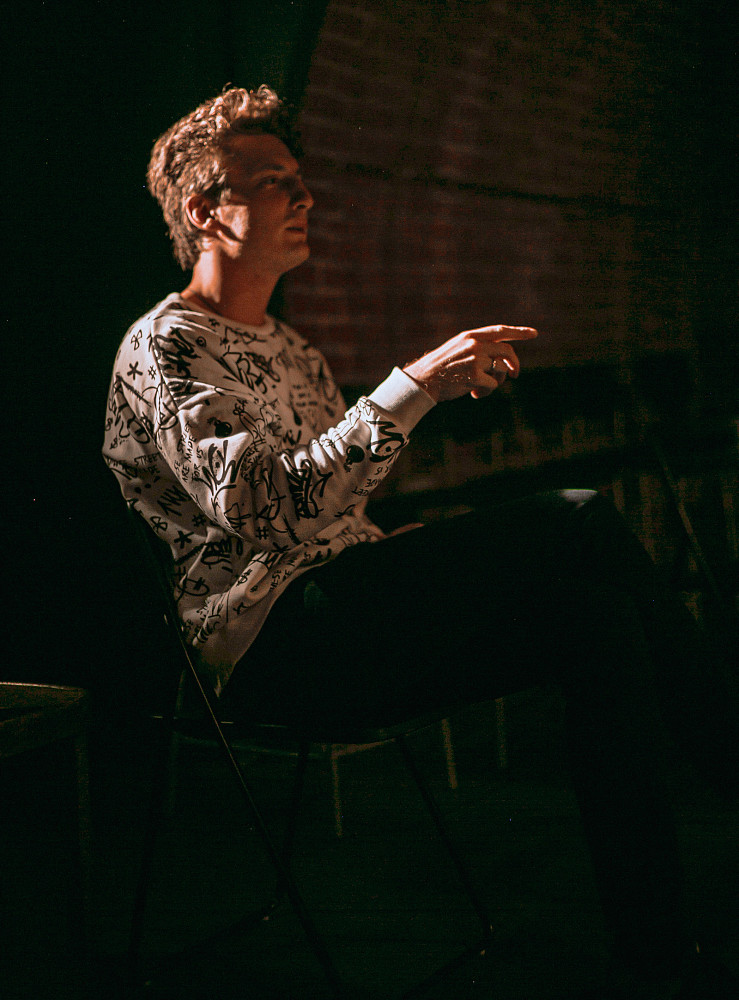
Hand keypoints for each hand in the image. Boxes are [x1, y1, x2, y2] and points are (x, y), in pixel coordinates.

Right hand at [403, 325, 537, 401]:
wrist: (422, 381)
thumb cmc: (440, 370)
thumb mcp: (457, 351)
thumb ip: (477, 350)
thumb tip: (502, 361)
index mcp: (470, 336)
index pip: (500, 330)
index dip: (518, 331)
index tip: (534, 333)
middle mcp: (474, 344)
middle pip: (506, 350)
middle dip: (514, 364)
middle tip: (515, 375)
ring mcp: (475, 359)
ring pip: (501, 368)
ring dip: (497, 381)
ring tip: (481, 388)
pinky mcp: (474, 375)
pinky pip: (493, 384)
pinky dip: (486, 391)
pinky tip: (473, 394)